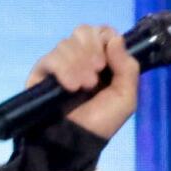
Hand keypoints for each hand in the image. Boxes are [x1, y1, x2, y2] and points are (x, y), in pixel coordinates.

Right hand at [25, 24, 140, 144]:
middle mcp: (80, 57)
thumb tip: (115, 38)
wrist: (76, 141)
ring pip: (67, 43)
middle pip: (83, 30)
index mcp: (103, 60)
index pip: (102, 31)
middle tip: (97, 71)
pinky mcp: (42, 71)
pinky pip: (51, 57)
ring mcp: (60, 63)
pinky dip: (64, 69)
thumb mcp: (126, 98)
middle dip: (92, 49)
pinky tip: (71, 87)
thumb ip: (128, 67)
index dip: (106, 39)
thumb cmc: (101, 122)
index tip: (108, 60)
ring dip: (79, 64)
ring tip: (85, 87)